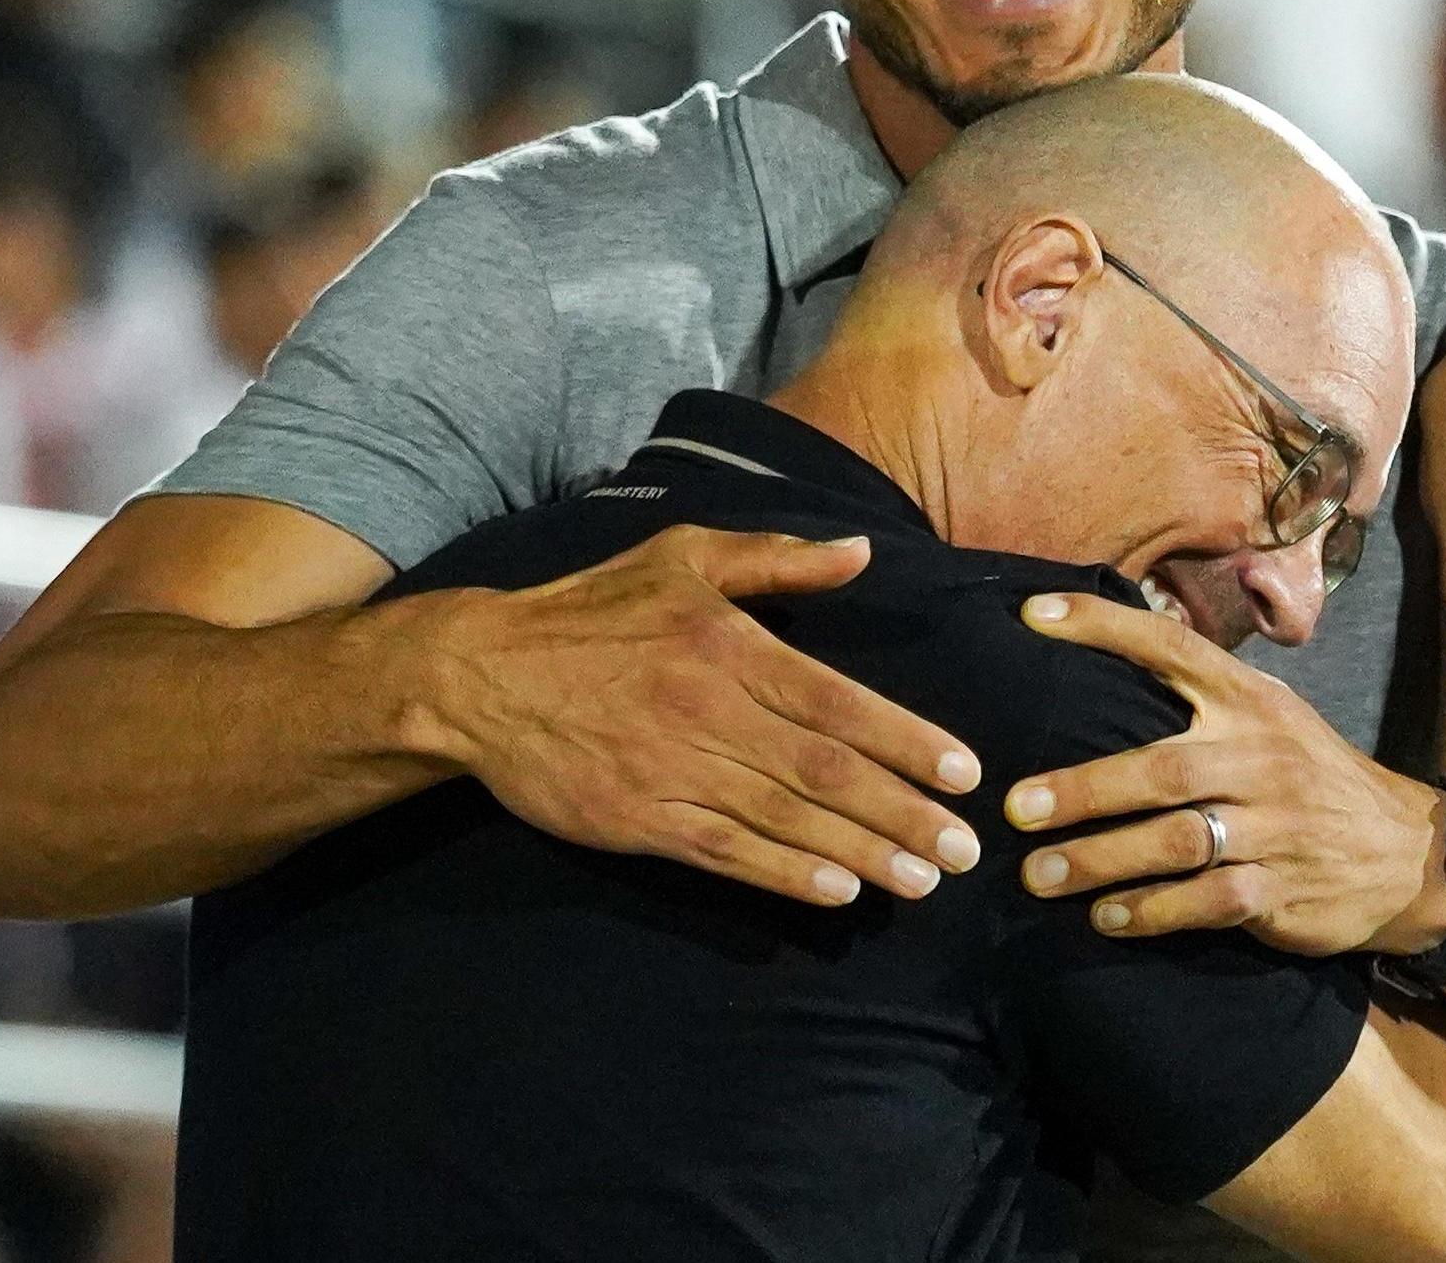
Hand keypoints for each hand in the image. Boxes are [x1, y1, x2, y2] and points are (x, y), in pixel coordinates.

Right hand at [403, 524, 982, 906]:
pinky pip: (725, 853)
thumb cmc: (591, 611)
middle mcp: (709, 710)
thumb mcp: (682, 556)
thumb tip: (862, 552)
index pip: (838, 701)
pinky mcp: (635, 819)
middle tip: (966, 849)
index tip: (964, 774)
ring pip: (785, 819)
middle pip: (825, 771)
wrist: (479, 676)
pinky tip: (836, 893)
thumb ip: (777, 559)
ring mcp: (671, 770)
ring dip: (862, 853)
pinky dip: (784, 875)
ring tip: (923, 879)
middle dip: (904, 814)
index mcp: (729, 645)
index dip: (906, 741)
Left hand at [1006, 592, 1445, 956]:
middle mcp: (1263, 757)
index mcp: (1253, 702)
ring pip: (1177, 842)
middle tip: (1016, 807)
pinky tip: (1105, 917)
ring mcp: (1276, 827)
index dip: (1103, 626)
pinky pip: (1206, 903)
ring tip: (1038, 875)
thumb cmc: (1311, 780)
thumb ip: (1201, 695)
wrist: (1407, 856)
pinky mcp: (1282, 891)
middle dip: (1084, 790)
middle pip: (1162, 769)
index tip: (1031, 616)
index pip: (1173, 646)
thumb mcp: (1272, 717)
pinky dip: (1150, 912)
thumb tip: (1105, 662)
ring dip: (1100, 861)